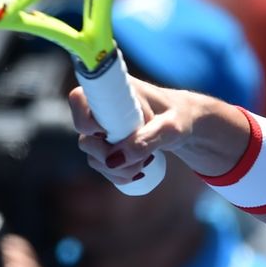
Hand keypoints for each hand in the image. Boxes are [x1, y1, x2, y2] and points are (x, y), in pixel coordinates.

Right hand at [70, 77, 220, 182]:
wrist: (186, 123)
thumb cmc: (179, 116)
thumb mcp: (169, 128)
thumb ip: (145, 140)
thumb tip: (114, 159)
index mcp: (112, 91)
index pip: (78, 99)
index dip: (86, 121)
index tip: (110, 133)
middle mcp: (101, 110)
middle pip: (85, 140)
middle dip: (111, 157)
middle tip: (142, 158)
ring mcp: (102, 130)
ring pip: (94, 158)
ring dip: (118, 170)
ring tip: (146, 163)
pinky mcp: (108, 146)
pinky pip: (103, 166)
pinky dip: (119, 175)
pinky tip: (139, 171)